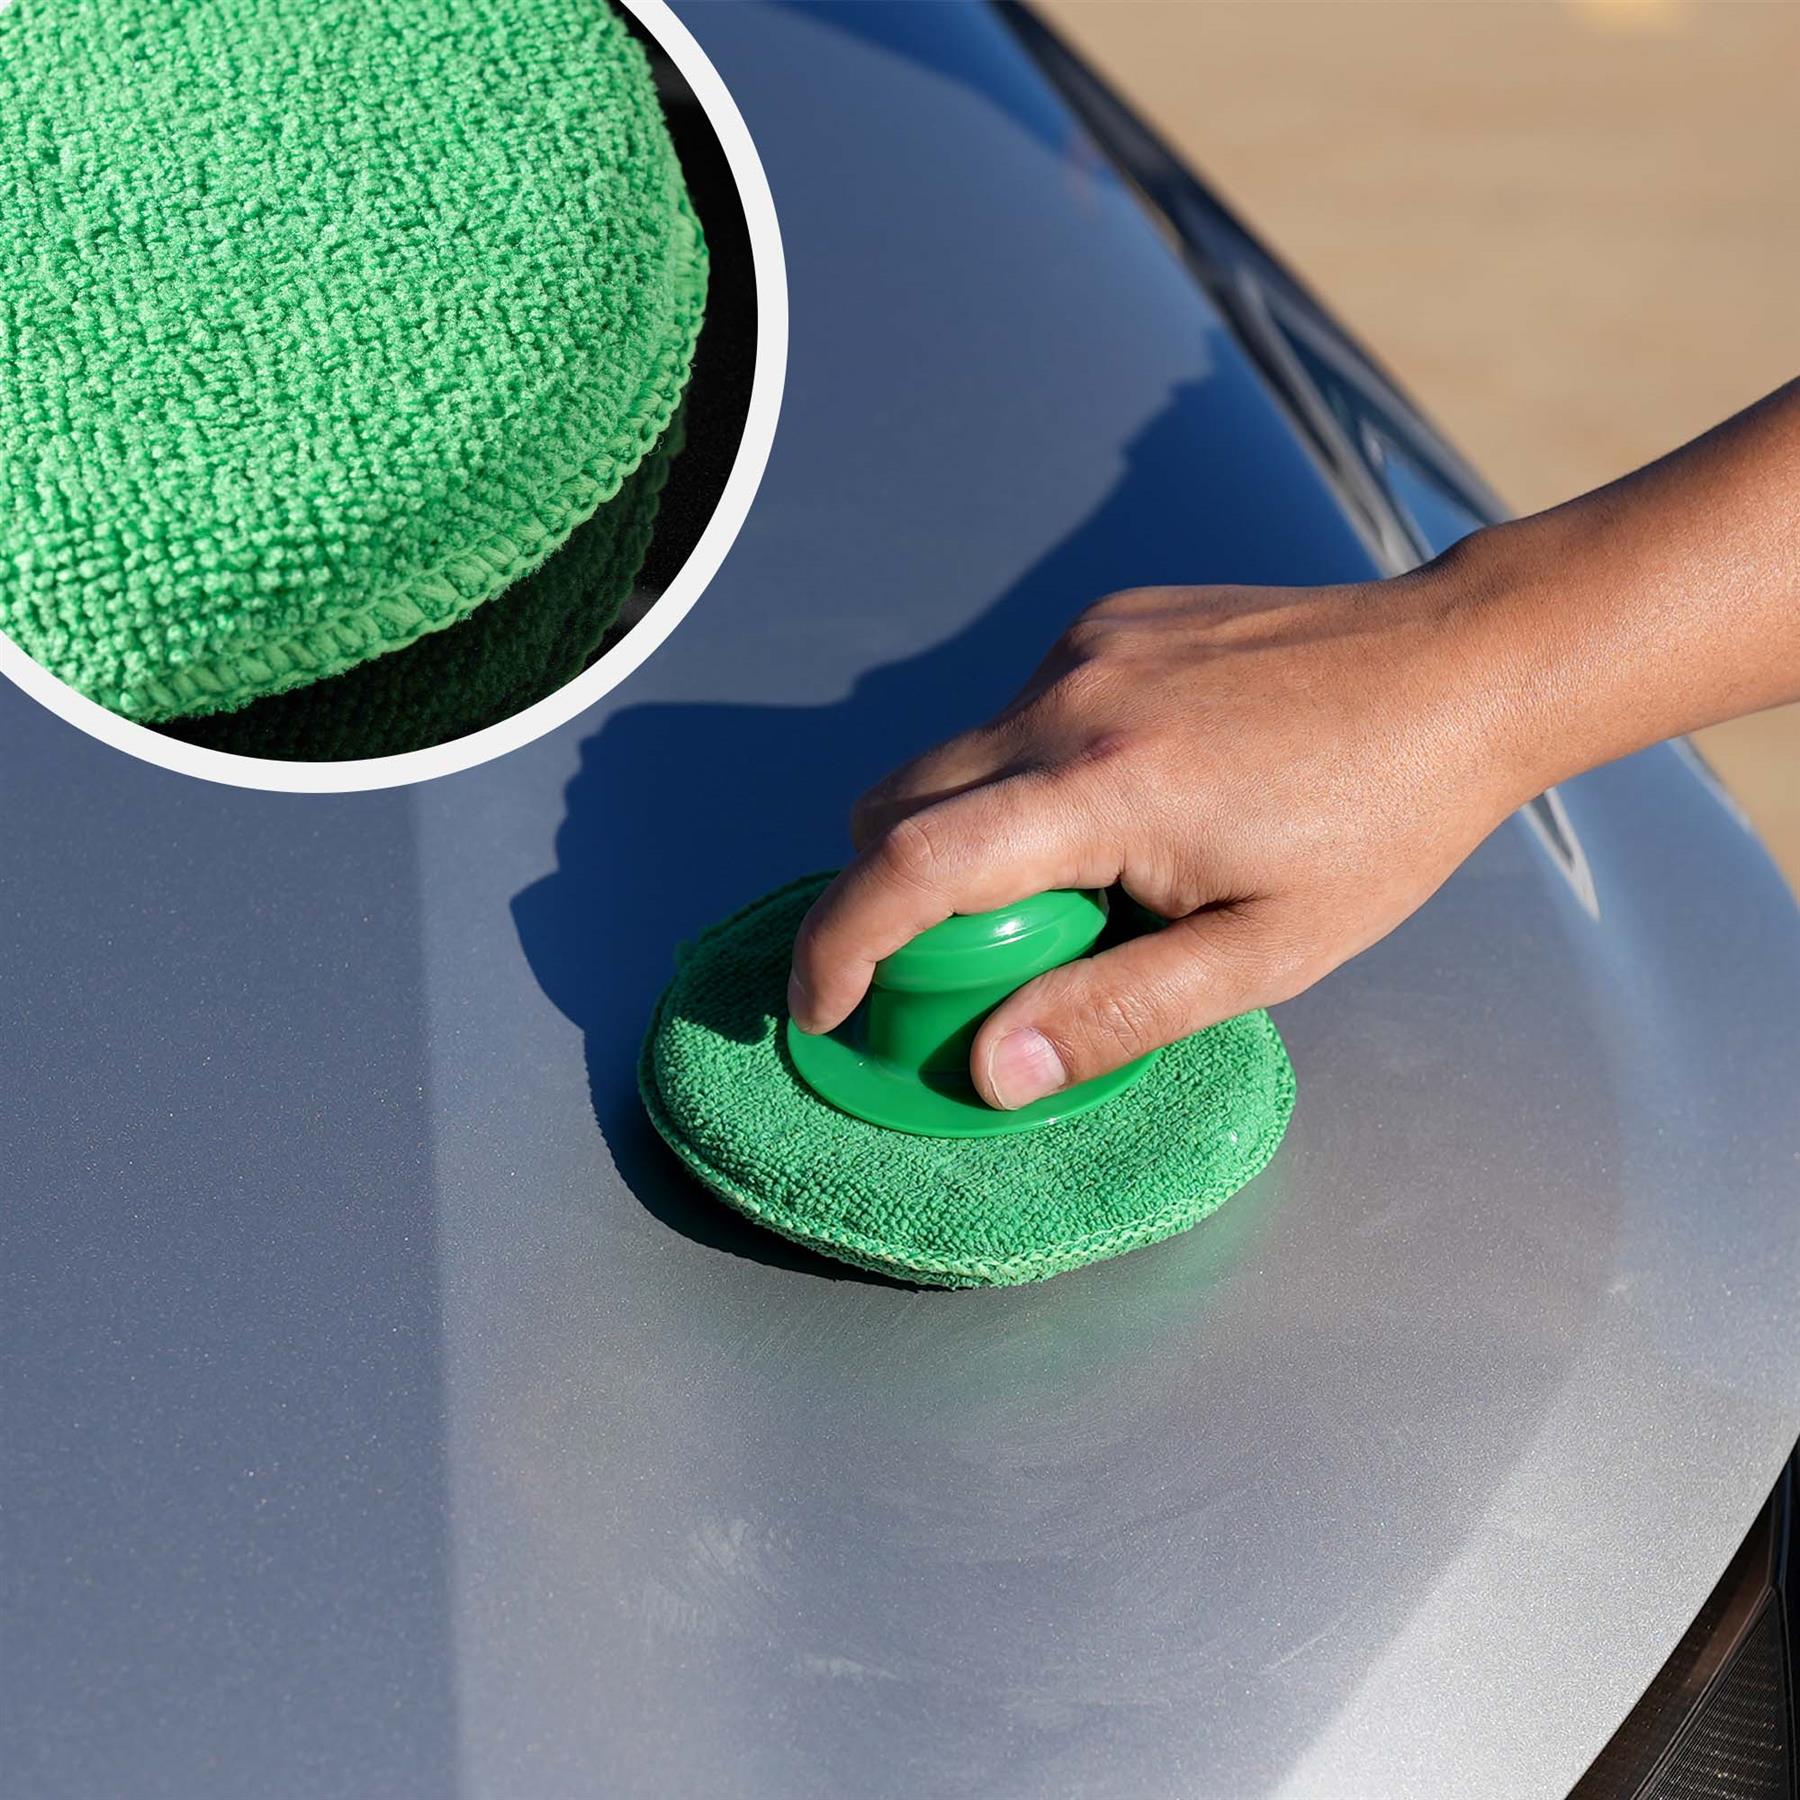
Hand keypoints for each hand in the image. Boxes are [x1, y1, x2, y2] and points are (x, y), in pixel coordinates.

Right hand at [788, 555, 1547, 1109]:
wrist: (1459, 669)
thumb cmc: (1380, 824)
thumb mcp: (1266, 953)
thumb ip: (1117, 1014)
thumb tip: (991, 1069)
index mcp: (1108, 789)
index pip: (911, 866)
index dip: (839, 945)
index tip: (821, 1008)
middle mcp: (1072, 698)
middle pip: (895, 803)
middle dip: (887, 895)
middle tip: (956, 966)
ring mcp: (1086, 647)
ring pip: (951, 756)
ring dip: (965, 834)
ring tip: (1073, 885)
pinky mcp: (1107, 621)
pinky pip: (1016, 713)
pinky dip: (1024, 775)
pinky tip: (1127, 800)